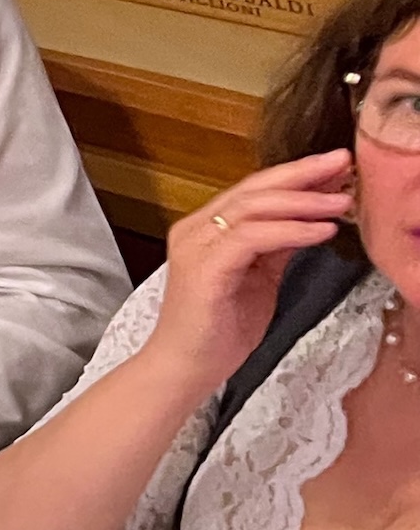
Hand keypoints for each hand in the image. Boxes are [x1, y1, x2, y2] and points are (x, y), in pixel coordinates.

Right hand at [149, 148, 355, 394]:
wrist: (187, 366)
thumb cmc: (218, 329)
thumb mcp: (259, 278)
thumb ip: (277, 247)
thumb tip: (310, 220)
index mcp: (206, 229)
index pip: (253, 190)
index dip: (296, 175)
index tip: (335, 166)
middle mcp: (196, 230)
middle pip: (252, 189)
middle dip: (302, 174)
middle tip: (342, 163)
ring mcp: (196, 246)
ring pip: (252, 207)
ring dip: (302, 202)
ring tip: (340, 201)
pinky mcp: (205, 268)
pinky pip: (251, 238)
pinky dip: (291, 231)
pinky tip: (321, 231)